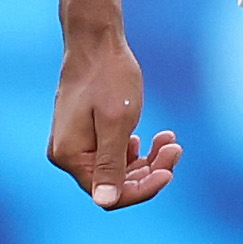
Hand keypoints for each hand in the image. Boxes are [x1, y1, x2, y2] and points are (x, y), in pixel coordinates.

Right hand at [50, 31, 183, 207]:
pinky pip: (112, 153)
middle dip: (149, 170)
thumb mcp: (116, 123)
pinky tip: (152, 137)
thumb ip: (111, 165)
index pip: (109, 193)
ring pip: (117, 169)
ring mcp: (75, 145)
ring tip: (169, 139)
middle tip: (175, 147)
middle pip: (114, 183)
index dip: (142, 188)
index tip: (169, 171)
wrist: (96, 41)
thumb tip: (104, 202)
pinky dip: (135, 149)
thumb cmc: (107, 77)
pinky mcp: (84, 134)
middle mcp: (67, 155)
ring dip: (146, 160)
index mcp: (70, 156)